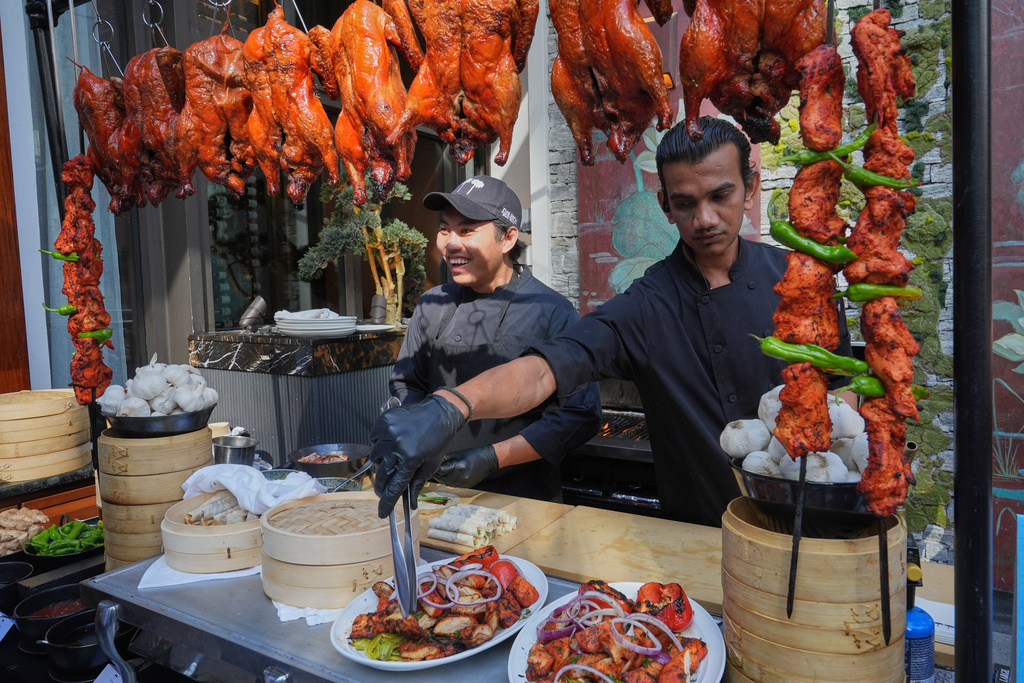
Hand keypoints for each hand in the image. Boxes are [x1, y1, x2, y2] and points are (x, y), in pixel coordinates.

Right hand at [369, 394, 464, 516]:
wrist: (439, 413)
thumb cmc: (438, 440)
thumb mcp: (432, 465)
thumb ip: (417, 483)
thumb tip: (410, 503)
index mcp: (410, 458)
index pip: (394, 487)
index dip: (387, 502)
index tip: (382, 513)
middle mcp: (396, 445)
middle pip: (381, 474)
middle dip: (382, 486)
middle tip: (384, 490)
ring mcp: (388, 432)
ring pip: (375, 457)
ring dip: (381, 463)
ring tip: (392, 459)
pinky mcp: (383, 421)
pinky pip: (374, 439)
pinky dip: (379, 444)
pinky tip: (391, 443)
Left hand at [432, 445, 498, 487]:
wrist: (489, 460)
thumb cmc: (474, 454)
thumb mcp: (459, 453)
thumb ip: (447, 458)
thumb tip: (435, 462)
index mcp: (460, 467)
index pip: (442, 471)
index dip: (435, 469)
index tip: (430, 467)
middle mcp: (462, 477)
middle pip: (443, 479)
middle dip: (437, 476)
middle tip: (431, 471)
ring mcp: (465, 483)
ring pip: (448, 484)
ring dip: (442, 479)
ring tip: (439, 474)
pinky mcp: (467, 486)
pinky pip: (454, 485)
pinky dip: (449, 481)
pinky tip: (448, 476)